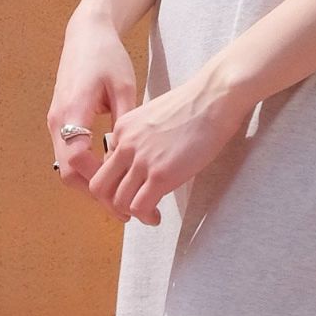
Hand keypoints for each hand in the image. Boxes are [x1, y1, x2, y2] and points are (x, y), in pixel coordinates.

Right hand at [47, 12, 138, 205]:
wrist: (86, 35)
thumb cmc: (107, 58)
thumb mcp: (124, 87)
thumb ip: (125, 122)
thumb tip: (131, 157)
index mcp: (72, 112)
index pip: (76, 161)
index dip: (98, 184)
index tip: (124, 199)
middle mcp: (58, 121)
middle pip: (68, 173)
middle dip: (95, 195)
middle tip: (125, 213)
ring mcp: (57, 123)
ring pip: (67, 168)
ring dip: (91, 186)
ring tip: (120, 202)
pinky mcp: (62, 122)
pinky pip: (71, 156)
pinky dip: (88, 172)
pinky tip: (112, 177)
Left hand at [87, 73, 250, 225]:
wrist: (215, 98)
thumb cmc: (195, 105)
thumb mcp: (155, 116)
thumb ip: (142, 137)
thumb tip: (146, 158)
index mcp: (123, 129)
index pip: (104, 166)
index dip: (115, 184)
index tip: (131, 190)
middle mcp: (125, 145)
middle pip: (100, 187)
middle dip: (113, 204)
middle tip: (131, 209)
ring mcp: (142, 160)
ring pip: (118, 201)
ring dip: (132, 214)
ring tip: (149, 215)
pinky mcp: (161, 174)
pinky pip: (139, 207)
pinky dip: (146, 217)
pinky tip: (157, 216)